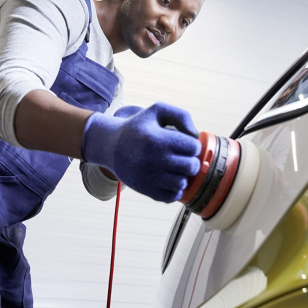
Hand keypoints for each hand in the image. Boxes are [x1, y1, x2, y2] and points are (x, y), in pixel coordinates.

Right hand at [81, 102, 200, 201]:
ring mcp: (149, 178)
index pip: (193, 147)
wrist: (111, 146)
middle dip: (192, 161)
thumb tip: (195, 136)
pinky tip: (169, 179)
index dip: (193, 145)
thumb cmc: (139, 127)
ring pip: (183, 183)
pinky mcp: (146, 190)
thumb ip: (181, 115)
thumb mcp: (157, 110)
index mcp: (158, 139)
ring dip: (183, 176)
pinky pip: (172, 196)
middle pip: (191, 166)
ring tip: (176, 169)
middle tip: (184, 158)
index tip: (185, 144)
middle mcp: (154, 160)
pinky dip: (174, 189)